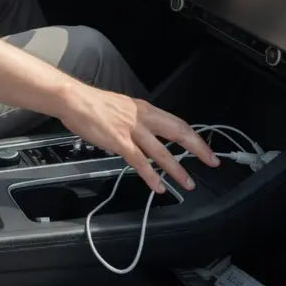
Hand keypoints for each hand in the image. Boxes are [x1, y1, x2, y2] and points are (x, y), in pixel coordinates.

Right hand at [59, 86, 219, 193]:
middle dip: (197, 148)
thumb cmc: (93, 105)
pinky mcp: (119, 140)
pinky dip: (151, 176)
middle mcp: (142, 117)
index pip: (177, 122)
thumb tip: (145, 137)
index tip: (206, 148)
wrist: (74, 99)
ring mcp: (131, 129)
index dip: (194, 136)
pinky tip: (157, 186)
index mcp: (144, 109)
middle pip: (178, 132)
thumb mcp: (123, 108)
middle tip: (211, 161)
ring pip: (161, 151)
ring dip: (176, 169)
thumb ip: (136, 122)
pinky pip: (139, 161)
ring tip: (187, 183)